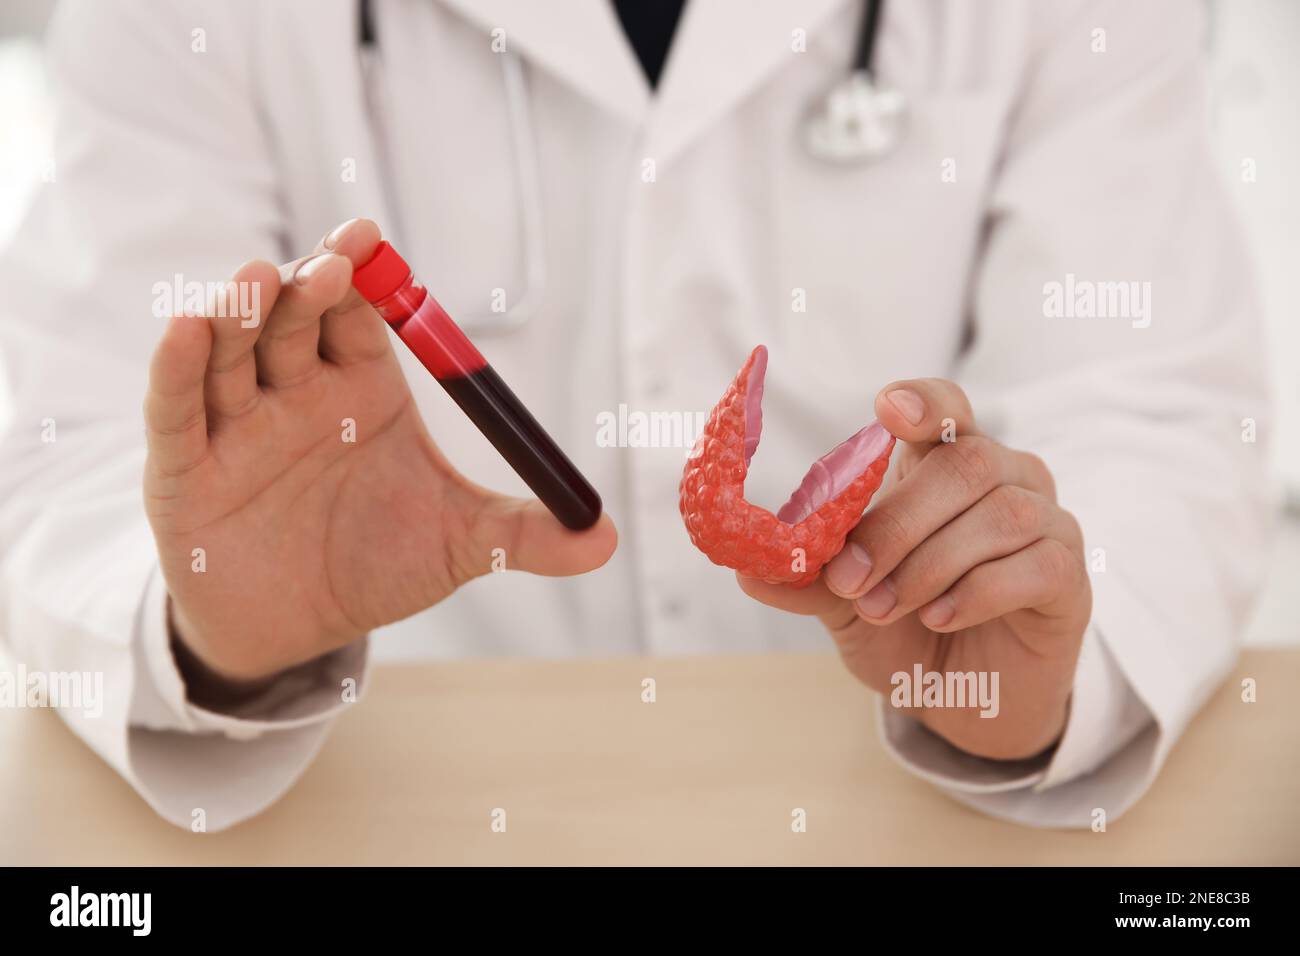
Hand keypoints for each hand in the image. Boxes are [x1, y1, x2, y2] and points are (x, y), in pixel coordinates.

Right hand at [144, 219, 615, 682]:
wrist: (297, 629)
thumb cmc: (376, 565)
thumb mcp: (459, 546)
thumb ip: (525, 537)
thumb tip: (606, 538)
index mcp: (361, 390)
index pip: (359, 315)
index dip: (364, 277)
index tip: (372, 241)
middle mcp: (296, 393)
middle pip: (295, 318)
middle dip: (308, 286)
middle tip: (332, 266)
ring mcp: (236, 424)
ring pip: (231, 350)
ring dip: (240, 312)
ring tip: (258, 283)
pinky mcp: (183, 466)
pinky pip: (177, 407)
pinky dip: (178, 367)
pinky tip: (188, 330)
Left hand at [737, 379, 1089, 759]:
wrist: (963, 703)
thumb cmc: (906, 632)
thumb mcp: (846, 606)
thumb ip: (808, 582)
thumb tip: (748, 570)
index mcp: (944, 466)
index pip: (944, 408)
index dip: (922, 400)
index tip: (886, 410)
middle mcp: (1004, 478)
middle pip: (964, 465)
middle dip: (897, 523)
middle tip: (851, 580)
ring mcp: (1045, 522)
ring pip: (1000, 515)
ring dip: (930, 564)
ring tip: (887, 608)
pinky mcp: (1069, 575)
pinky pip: (1035, 564)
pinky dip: (978, 592)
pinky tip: (942, 618)